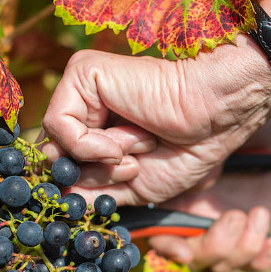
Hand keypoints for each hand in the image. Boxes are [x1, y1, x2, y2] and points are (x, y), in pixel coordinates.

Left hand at [41, 0, 270, 205]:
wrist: (216, 117)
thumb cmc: (185, 149)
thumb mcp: (131, 185)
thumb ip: (91, 192)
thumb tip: (54, 198)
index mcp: (94, 126)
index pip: (60, 164)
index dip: (80, 185)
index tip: (121, 181)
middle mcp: (82, 104)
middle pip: (55, 158)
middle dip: (96, 175)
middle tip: (135, 163)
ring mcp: (80, 87)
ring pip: (57, 145)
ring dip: (103, 160)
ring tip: (140, 143)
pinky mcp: (82, 73)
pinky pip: (60, 125)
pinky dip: (92, 144)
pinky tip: (127, 135)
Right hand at [148, 88, 270, 271]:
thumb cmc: (234, 130)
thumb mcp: (208, 144)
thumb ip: (187, 162)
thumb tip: (172, 177)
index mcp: (175, 202)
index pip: (160, 234)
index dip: (167, 247)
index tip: (183, 249)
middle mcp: (194, 224)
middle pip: (194, 259)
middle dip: (216, 245)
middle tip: (236, 216)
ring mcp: (222, 236)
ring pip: (223, 265)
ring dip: (244, 245)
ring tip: (259, 214)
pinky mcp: (249, 241)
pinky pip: (252, 265)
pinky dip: (262, 258)